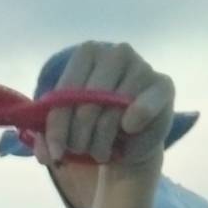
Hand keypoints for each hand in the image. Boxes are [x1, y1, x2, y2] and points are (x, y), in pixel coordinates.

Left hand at [35, 41, 174, 169]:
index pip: (64, 93)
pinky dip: (131, 127)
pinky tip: (128, 132)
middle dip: (79, 139)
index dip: (57, 128)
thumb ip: (48, 137)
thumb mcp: (65, 133)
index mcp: (87, 53)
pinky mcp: (162, 86)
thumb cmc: (93, 130)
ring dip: (101, 144)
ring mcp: (141, 66)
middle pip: (86, 103)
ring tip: (101, 151)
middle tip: (82, 152)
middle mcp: (115, 53)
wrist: (128, 143)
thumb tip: (44, 150)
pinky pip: (141, 110)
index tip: (55, 154)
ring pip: (111, 113)